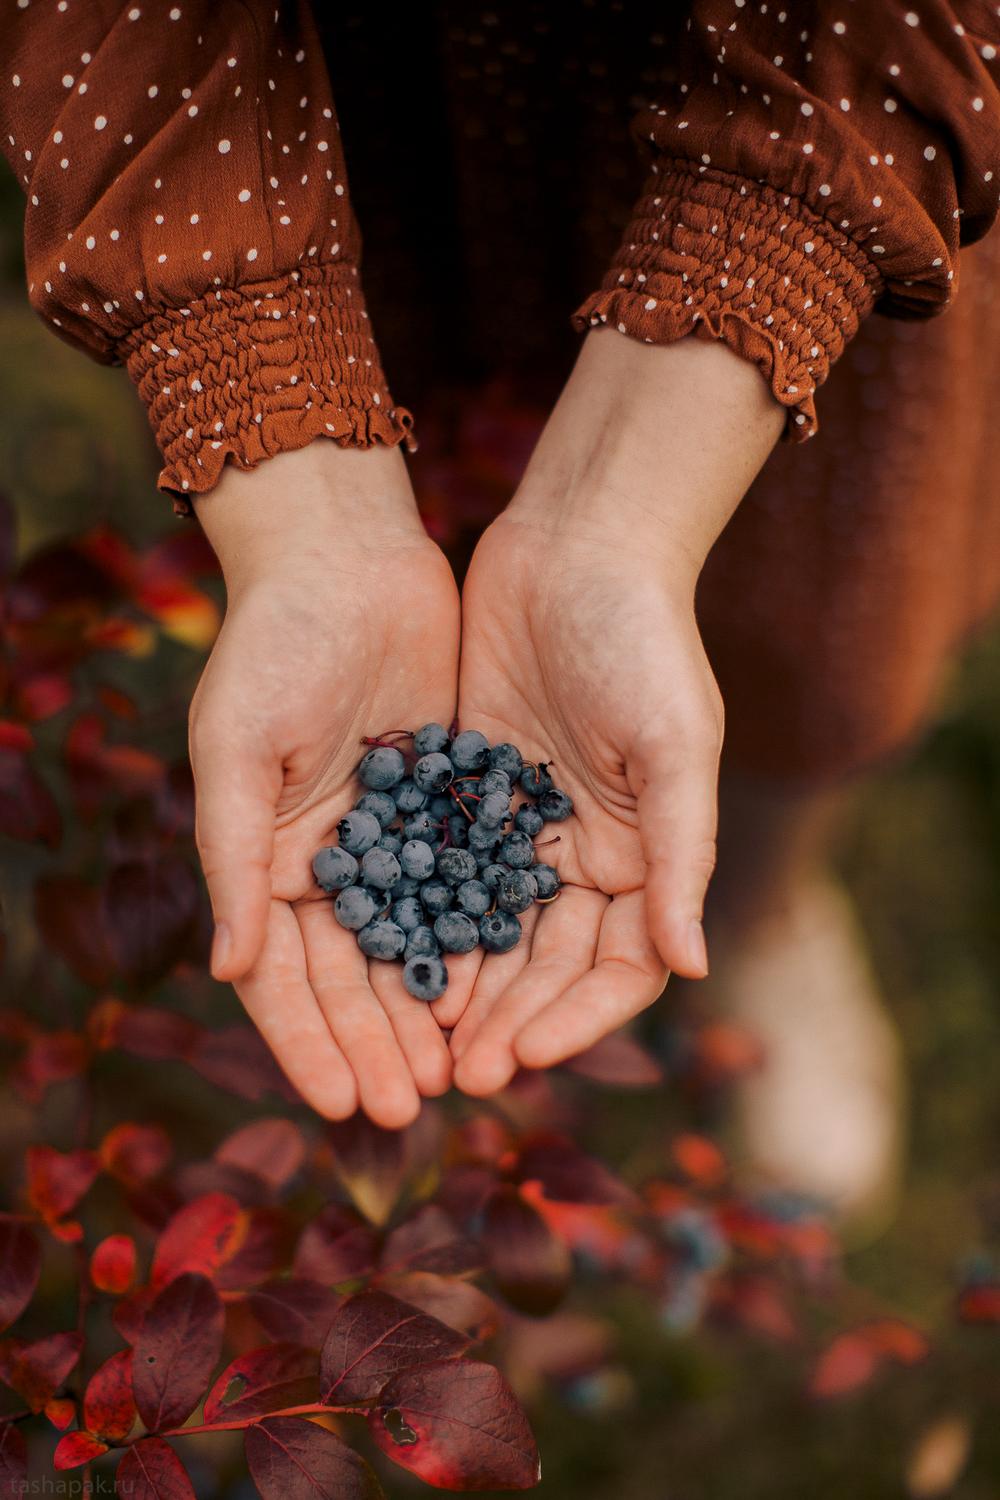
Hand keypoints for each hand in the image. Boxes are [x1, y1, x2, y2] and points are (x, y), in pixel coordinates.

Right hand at [188, 442, 461, 1126]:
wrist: (347, 557)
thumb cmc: (273, 646)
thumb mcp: (237, 750)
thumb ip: (236, 862)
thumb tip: (228, 970)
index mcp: (270, 858)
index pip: (287, 976)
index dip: (312, 1042)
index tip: (345, 1102)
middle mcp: (332, 859)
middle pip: (357, 975)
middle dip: (382, 1042)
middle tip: (416, 1107)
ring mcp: (397, 834)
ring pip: (418, 942)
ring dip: (435, 1009)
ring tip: (464, 1072)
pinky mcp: (453, 800)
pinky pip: (469, 884)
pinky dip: (479, 938)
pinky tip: (502, 988)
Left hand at [448, 331, 783, 1092]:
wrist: (578, 544)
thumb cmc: (644, 640)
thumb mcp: (674, 747)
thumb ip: (680, 856)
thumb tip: (691, 966)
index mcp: (645, 854)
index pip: (618, 965)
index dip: (575, 1018)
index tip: (525, 1054)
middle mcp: (584, 852)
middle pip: (545, 963)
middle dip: (508, 1018)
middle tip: (459, 1072)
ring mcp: (521, 823)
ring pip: (488, 929)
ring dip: (460, 985)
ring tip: (420, 1041)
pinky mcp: (466, 786)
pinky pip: (439, 867)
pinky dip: (418, 914)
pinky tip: (384, 955)